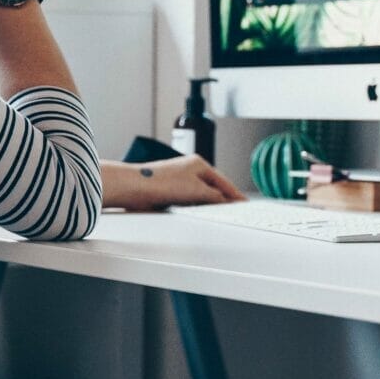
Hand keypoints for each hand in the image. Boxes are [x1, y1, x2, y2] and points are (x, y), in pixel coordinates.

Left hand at [102, 156, 245, 212]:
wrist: (136, 188)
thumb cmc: (162, 182)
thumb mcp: (196, 190)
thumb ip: (214, 196)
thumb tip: (225, 200)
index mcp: (198, 164)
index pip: (223, 181)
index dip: (234, 194)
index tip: (243, 203)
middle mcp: (190, 170)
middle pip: (213, 187)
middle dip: (223, 199)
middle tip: (235, 211)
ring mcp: (180, 180)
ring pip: (201, 194)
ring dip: (209, 203)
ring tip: (220, 214)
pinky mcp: (171, 191)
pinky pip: (190, 200)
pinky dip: (196, 206)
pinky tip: (199, 213)